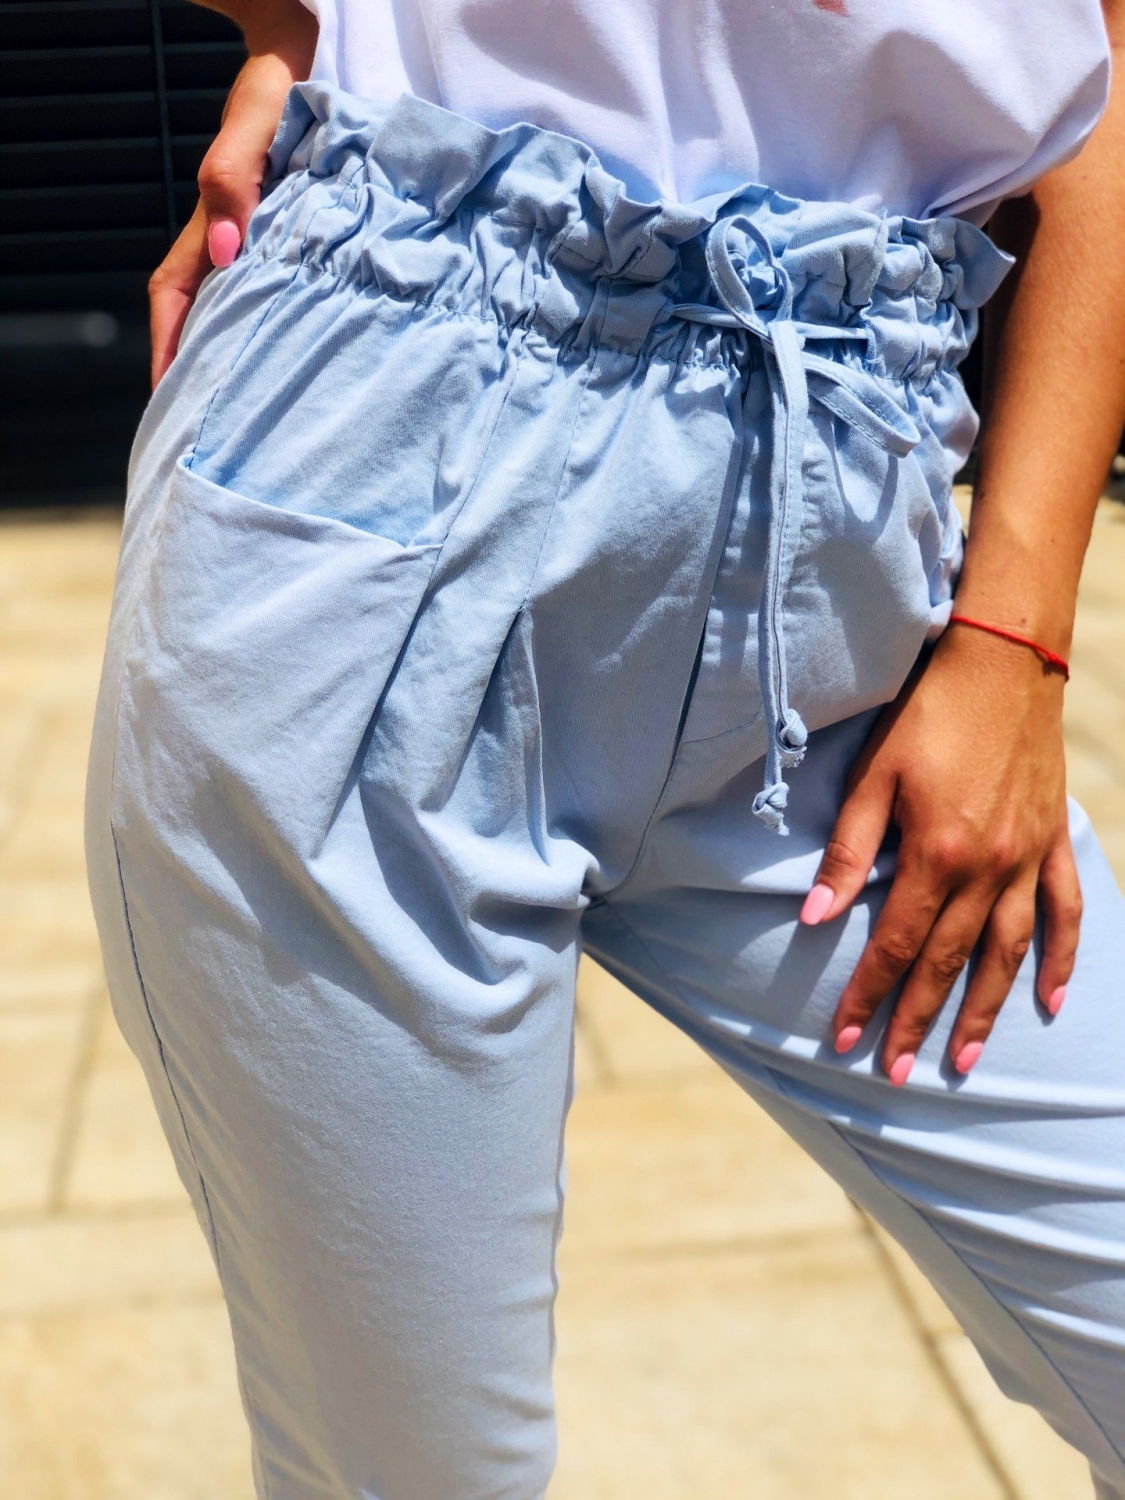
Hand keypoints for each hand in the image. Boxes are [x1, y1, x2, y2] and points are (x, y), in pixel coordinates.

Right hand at [147, 0, 316, 387]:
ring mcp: (257, 234)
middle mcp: (231, 234)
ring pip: (234, 303)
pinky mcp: (288, 229)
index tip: (171, 397)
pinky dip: (269, 319)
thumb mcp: (257, 122)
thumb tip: (227, 252)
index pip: (177, 296)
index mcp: (216, 220)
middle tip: (207, 421)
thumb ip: (235, 178)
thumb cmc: (282, 81)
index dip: (170, 348)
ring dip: (233, 347)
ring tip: (248, 400)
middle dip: (196, 365)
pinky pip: (269, 285)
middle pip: (202, 312)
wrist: (303, 46)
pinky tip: (288, 345)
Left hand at [801, 623, 1079, 1082]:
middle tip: (896, 1071)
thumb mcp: (873, 777)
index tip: (845, 1038)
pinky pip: (1066, 913)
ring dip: (985, 1010)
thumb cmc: (926, 714)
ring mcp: (1027, 859)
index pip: (893, 945)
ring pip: (1008, 954)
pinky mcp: (1052, 842)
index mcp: (936, 855)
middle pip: (948, 963)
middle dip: (917, 1020)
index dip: (868, 996)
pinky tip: (1051, 1001)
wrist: (1002, 662)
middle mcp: (988, 869)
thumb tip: (814, 917)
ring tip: (961, 1059)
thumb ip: (849, 852)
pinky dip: (1063, 960)